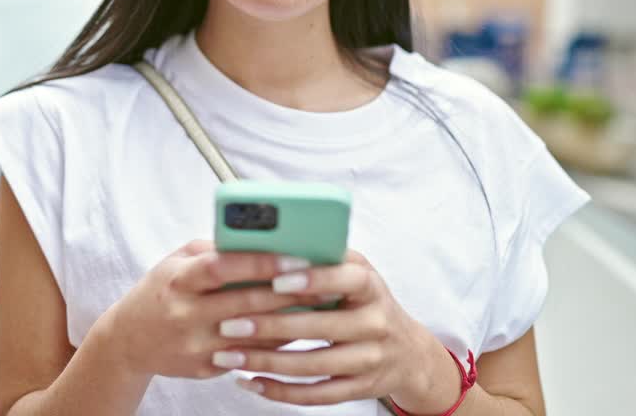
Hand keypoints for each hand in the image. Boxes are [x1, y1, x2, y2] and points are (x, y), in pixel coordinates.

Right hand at [101, 240, 340, 379]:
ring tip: (322, 305)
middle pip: (246, 303)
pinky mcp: (205, 368)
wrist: (128, 341)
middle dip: (289, 292)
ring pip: (254, 335)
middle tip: (325, 281)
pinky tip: (298, 330)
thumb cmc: (161, 291)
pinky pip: (250, 356)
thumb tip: (260, 240)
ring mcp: (196, 345)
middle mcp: (186, 314)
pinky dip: (276, 342)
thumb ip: (213, 251)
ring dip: (291, 320)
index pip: (222, 268)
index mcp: (178, 281)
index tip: (295, 256)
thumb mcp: (176, 262)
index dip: (260, 263)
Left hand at [213, 249, 457, 408]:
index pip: (346, 279)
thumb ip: (323, 255)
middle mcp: (374, 323)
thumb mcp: (355, 271)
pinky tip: (251, 382)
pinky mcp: (360, 389)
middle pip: (320, 327)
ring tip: (228, 356)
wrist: (407, 352)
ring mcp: (369, 359)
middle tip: (228, 324)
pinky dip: (280, 392)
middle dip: (269, 327)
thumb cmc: (365, 302)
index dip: (312, 279)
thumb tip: (268, 240)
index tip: (275, 280)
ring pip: (313, 366)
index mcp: (370, 286)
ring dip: (266, 363)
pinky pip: (317, 395)